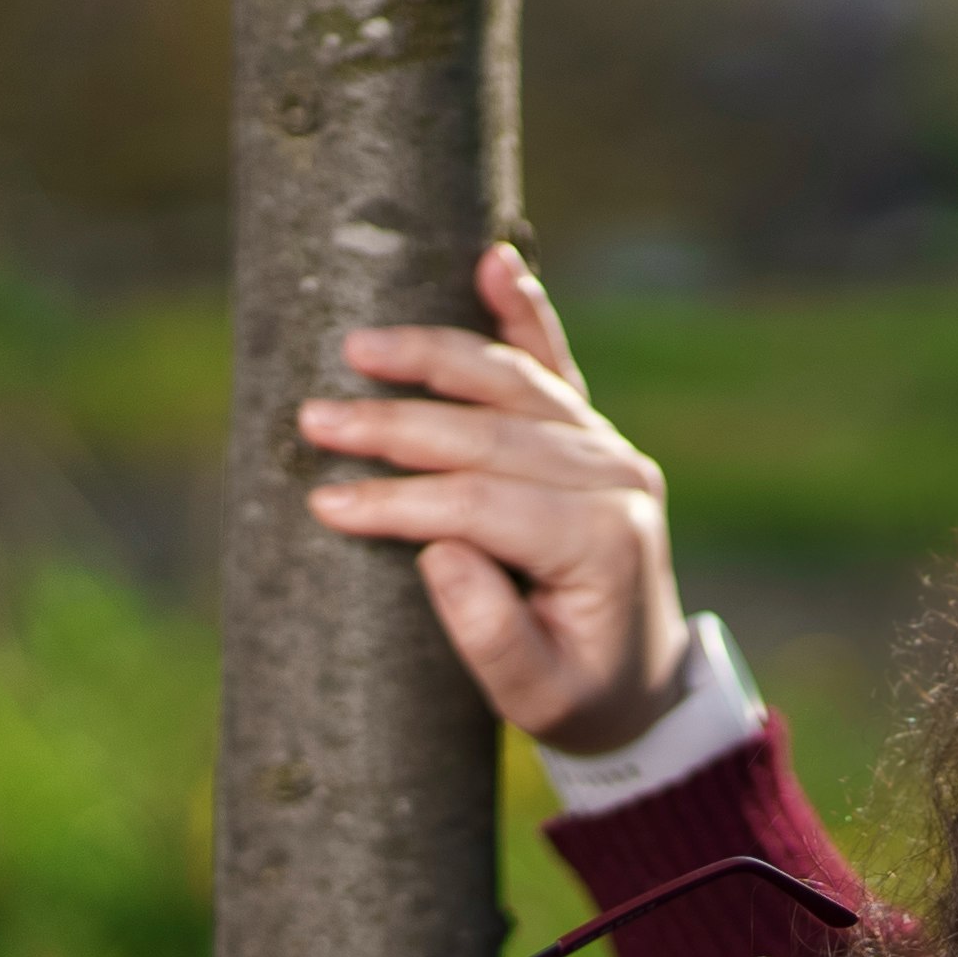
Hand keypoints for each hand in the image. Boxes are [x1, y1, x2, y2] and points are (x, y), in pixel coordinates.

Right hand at [297, 243, 695, 754]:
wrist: (643, 686)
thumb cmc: (579, 696)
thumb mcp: (536, 696)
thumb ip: (491, 633)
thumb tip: (436, 549)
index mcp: (601, 541)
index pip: (482, 504)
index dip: (399, 500)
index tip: (325, 503)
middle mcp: (615, 480)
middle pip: (490, 433)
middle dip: (395, 423)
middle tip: (314, 418)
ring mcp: (609, 449)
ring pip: (514, 383)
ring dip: (433, 358)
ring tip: (359, 349)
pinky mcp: (594, 435)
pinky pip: (555, 364)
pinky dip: (524, 310)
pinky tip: (494, 260)